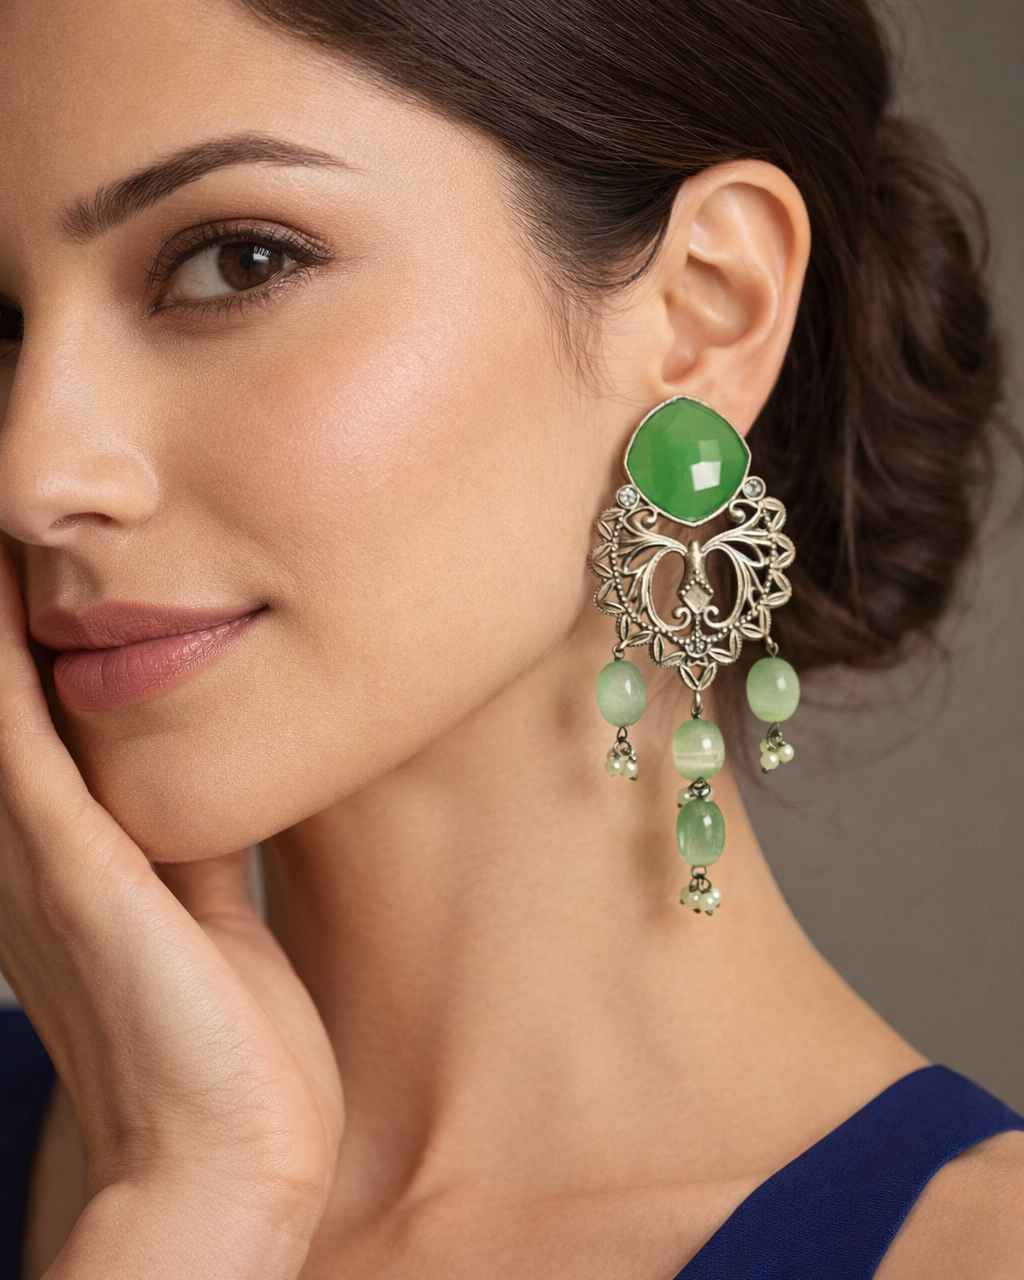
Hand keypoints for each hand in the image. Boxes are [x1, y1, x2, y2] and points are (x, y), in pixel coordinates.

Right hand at [0, 542, 343, 1244]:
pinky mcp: (69, 870)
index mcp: (57, 854)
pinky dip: (6, 659)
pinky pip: (19, 735)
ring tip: (2, 527)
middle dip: (3, 606)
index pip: (29, 706)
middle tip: (8, 516)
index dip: (25, 626)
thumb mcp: (204, 906)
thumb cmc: (224, 1039)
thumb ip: (190, 833)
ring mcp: (33, 856)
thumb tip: (208, 762)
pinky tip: (8, 584)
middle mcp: (22, 845)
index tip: (35, 555)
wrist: (219, 1162)